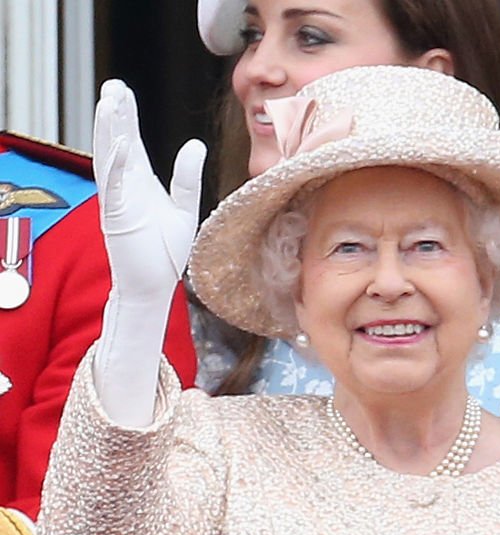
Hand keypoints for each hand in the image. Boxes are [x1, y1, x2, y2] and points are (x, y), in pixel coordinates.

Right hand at [91, 80, 205, 426]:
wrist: (154, 287)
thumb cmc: (166, 253)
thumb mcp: (184, 210)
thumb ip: (187, 179)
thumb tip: (195, 144)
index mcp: (140, 184)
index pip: (131, 142)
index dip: (126, 117)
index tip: (122, 92)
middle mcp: (125, 187)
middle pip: (117, 143)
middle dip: (114, 116)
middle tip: (112, 87)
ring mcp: (118, 201)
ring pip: (109, 159)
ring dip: (108, 132)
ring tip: (109, 103)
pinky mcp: (117, 218)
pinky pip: (114, 188)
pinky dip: (116, 166)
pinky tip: (121, 145)